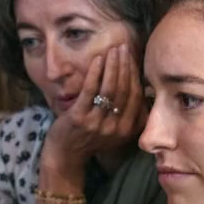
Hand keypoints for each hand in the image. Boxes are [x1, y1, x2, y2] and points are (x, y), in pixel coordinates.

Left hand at [42, 44, 144, 173]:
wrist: (66, 155)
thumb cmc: (89, 138)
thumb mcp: (114, 130)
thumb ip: (127, 113)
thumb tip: (138, 86)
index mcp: (127, 130)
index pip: (136, 96)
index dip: (134, 75)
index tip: (132, 58)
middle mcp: (115, 128)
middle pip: (124, 90)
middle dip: (125, 65)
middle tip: (124, 48)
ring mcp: (96, 123)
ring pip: (109, 89)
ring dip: (112, 66)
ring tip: (113, 50)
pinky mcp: (79, 118)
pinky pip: (90, 91)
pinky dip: (95, 73)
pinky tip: (98, 59)